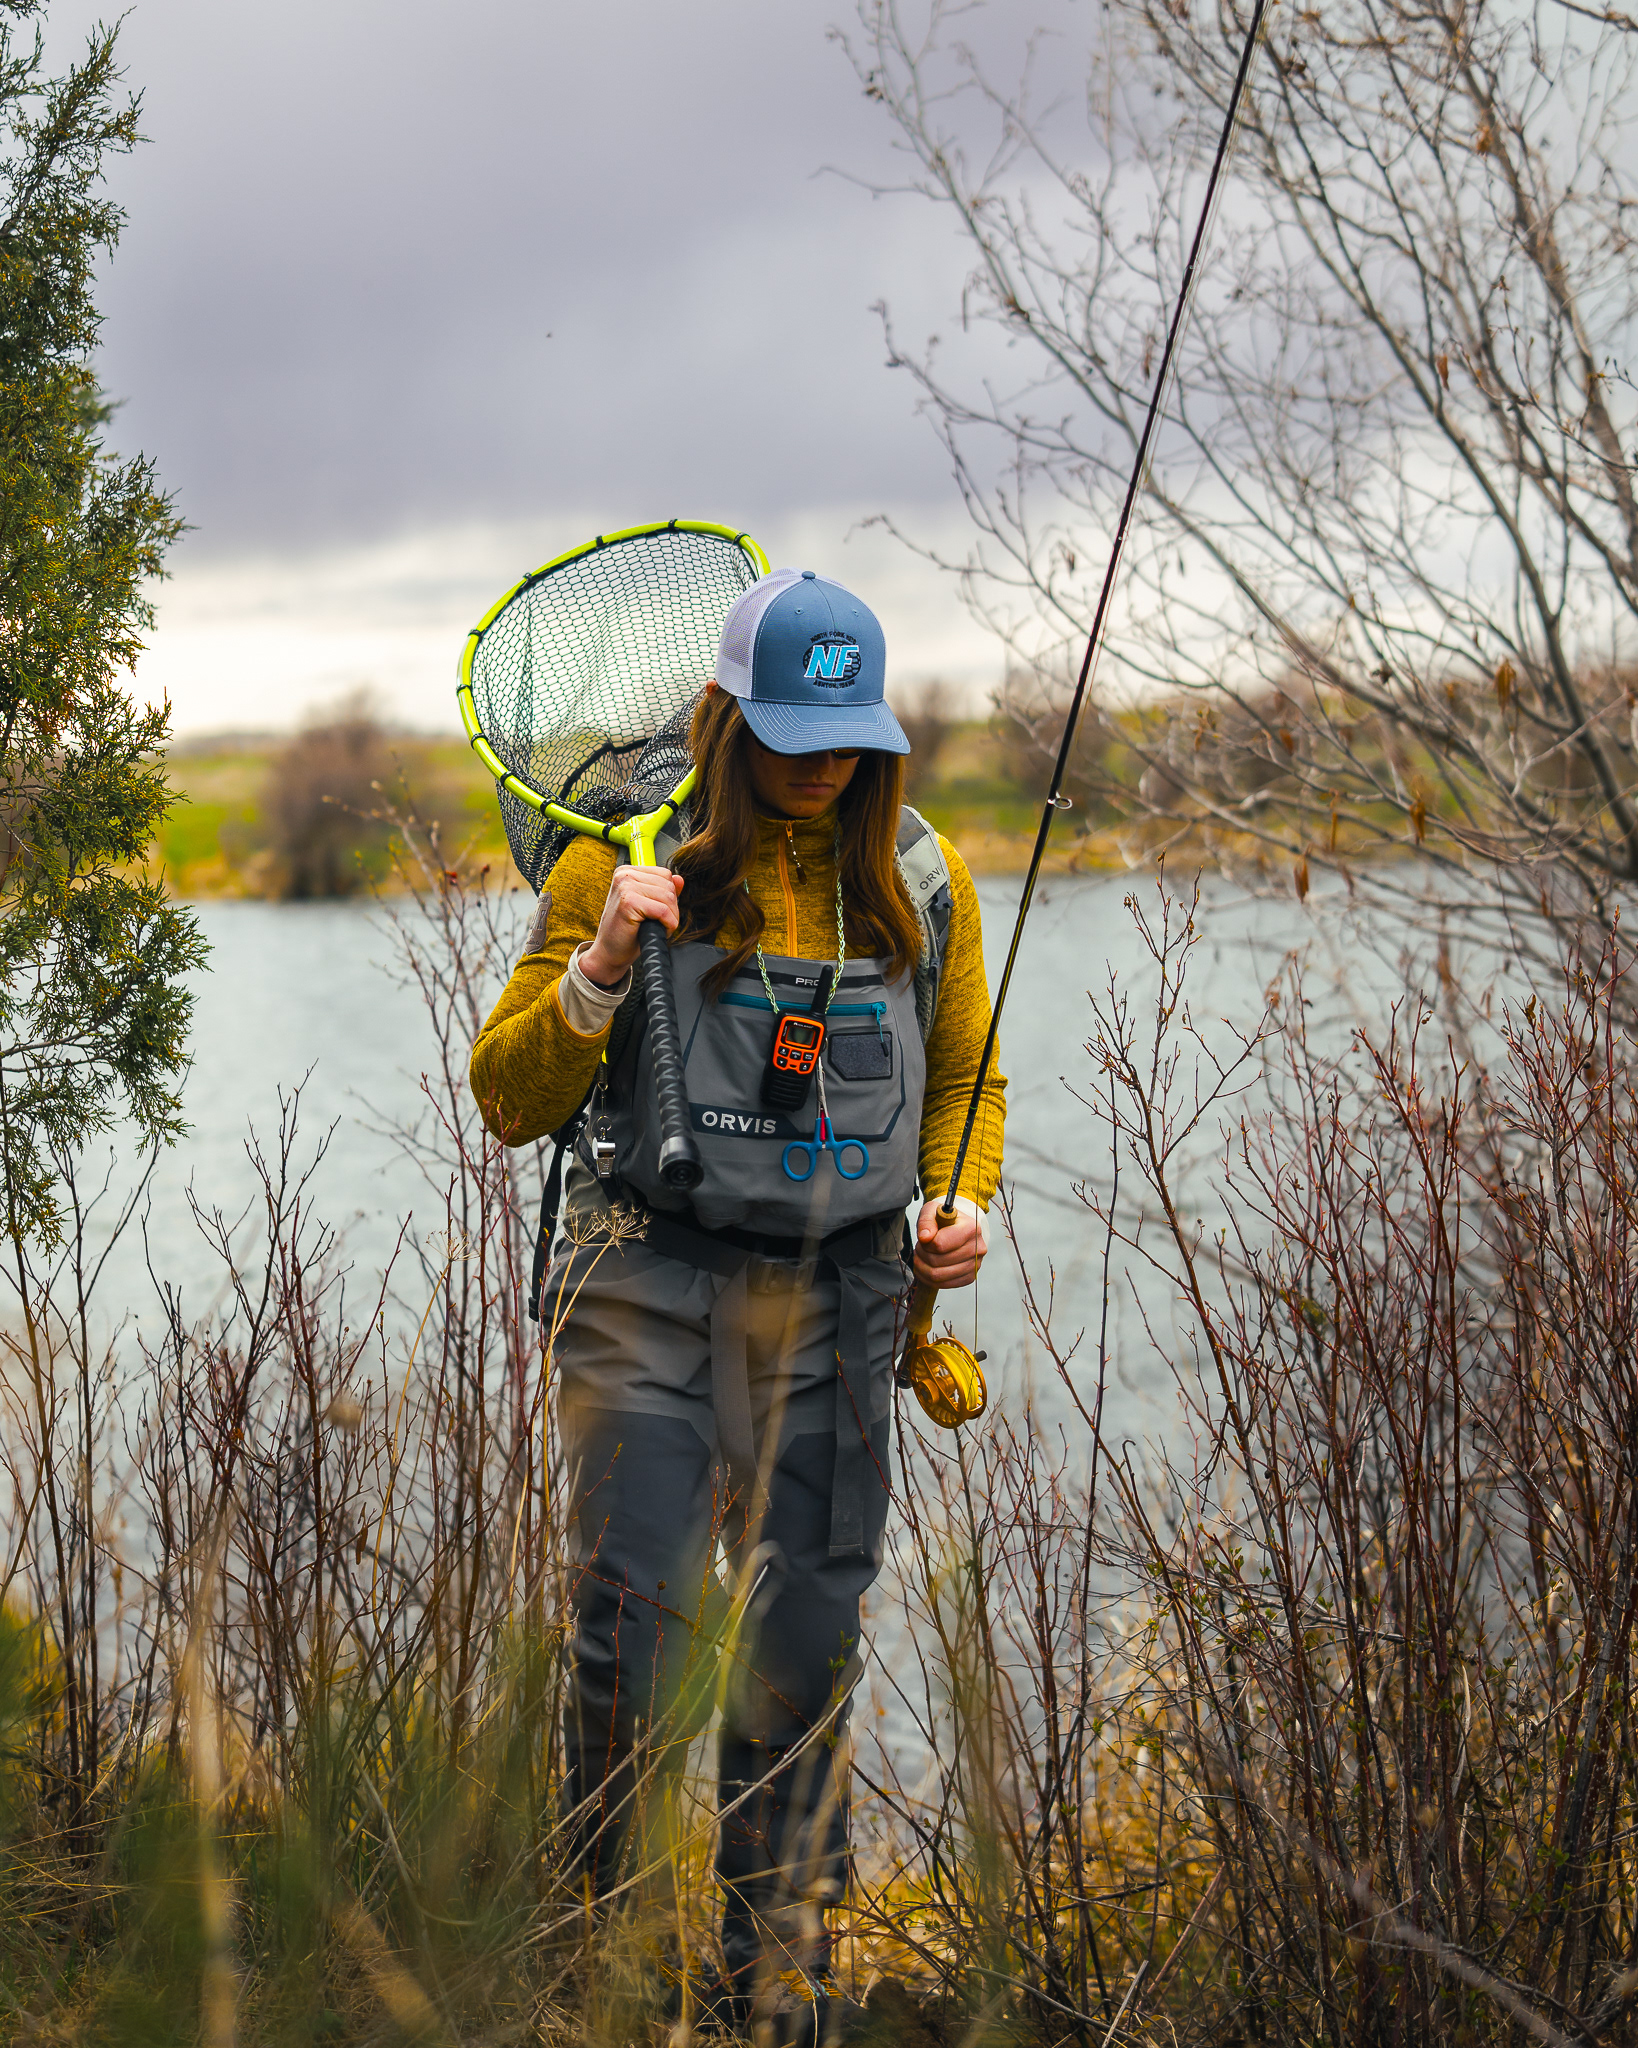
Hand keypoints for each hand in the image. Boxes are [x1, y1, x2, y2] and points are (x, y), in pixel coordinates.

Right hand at [579, 865, 683, 986]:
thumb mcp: (647, 906)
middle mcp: (624, 875)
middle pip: (669, 886)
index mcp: (627, 872)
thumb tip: (679, 880)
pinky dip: (667, 924)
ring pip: (668, 897)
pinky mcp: (628, 902)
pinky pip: (663, 910)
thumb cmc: (625, 932)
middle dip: (671, 908)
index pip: (665, 874)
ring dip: (670, 917)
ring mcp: (625, 887)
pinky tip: (656, 930)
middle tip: (658, 922)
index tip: (658, 911)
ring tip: (655, 926)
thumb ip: (662, 890)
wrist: (609, 953)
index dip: (669, 896)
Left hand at [913, 1201, 987, 1288]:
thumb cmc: (946, 1219)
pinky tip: (927, 1267)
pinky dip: (929, 1279)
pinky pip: (944, 1285)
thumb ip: (926, 1221)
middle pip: (937, 1262)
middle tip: (920, 1248)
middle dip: (921, 1255)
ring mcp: (975, 1265)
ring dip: (923, 1268)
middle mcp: (977, 1248)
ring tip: (922, 1257)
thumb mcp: (932, 1210)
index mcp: (971, 1228)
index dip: (925, 1243)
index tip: (924, 1237)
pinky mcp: (970, 1277)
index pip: (940, 1244)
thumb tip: (925, 1237)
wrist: (961, 1228)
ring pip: (938, 1276)